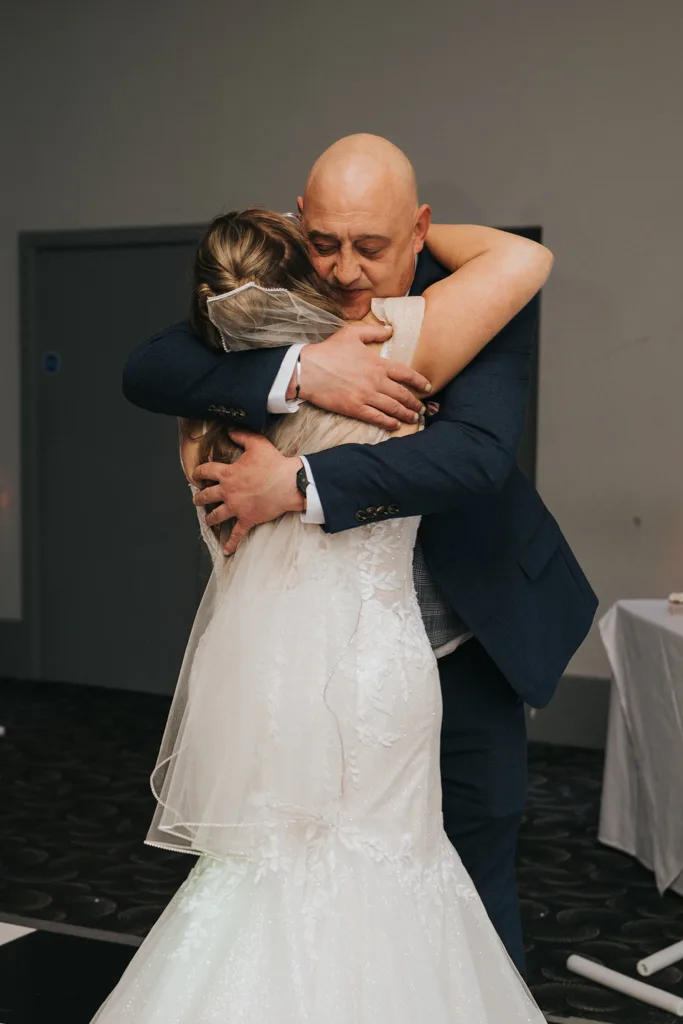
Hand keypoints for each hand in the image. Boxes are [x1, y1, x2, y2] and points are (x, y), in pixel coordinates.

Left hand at [193, 431, 303, 554]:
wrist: (289, 483)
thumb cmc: (274, 464)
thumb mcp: (257, 444)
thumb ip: (241, 436)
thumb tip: (230, 430)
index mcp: (227, 474)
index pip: (205, 472)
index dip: (198, 472)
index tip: (195, 474)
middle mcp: (227, 492)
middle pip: (206, 496)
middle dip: (199, 497)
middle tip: (197, 498)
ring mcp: (236, 507)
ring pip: (216, 515)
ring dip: (209, 517)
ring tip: (207, 518)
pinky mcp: (247, 519)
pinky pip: (237, 534)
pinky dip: (231, 543)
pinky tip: (227, 550)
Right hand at [292, 323, 430, 429]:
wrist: (308, 369)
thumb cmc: (329, 350)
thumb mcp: (352, 333)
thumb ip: (374, 332)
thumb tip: (390, 330)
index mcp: (377, 364)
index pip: (406, 374)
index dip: (419, 381)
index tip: (427, 387)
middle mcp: (376, 381)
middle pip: (402, 394)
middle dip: (415, 403)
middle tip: (422, 409)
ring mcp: (366, 396)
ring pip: (393, 408)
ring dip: (406, 414)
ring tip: (414, 419)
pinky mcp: (355, 408)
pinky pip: (377, 418)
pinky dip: (389, 422)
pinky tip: (395, 425)